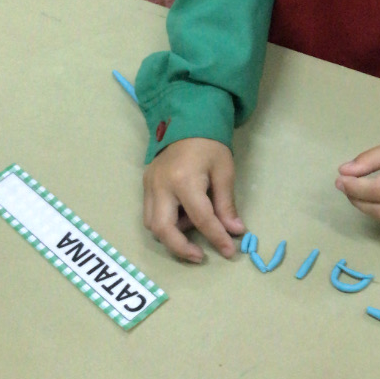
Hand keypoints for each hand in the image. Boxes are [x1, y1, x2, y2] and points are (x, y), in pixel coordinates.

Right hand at [143, 137, 244, 261]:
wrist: (186, 122)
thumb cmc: (209, 146)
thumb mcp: (224, 172)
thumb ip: (226, 204)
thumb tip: (234, 231)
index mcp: (184, 180)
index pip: (201, 218)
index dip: (216, 238)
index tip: (228, 251)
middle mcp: (161, 186)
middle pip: (162, 228)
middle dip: (180, 248)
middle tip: (199, 256)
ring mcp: (149, 186)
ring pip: (151, 225)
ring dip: (171, 236)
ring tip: (193, 230)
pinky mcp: (145, 186)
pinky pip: (150, 213)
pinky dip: (165, 223)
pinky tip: (182, 217)